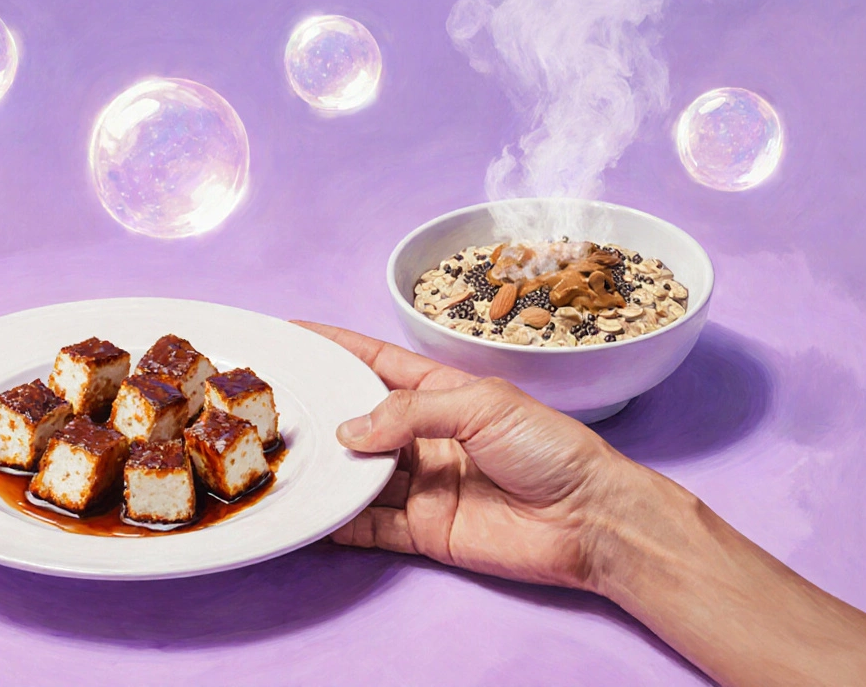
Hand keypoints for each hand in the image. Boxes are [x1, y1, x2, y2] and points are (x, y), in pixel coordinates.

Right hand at [294, 320, 634, 590]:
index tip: (296, 336)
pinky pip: (371, 526)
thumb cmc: (550, 449)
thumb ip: (411, 412)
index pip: (378, 364)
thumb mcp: (482, 406)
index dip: (338, 349)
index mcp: (444, 393)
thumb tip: (350, 430)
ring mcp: (424, 485)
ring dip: (329, 470)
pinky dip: (341, 521)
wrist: (588, 520)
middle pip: (361, 422)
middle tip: (277, 408)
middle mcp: (428, 437)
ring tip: (286, 460)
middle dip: (323, 414)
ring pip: (360, 475)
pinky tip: (314, 512)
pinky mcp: (425, 530)